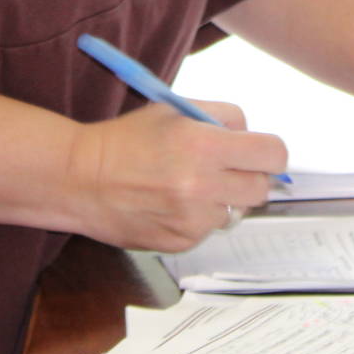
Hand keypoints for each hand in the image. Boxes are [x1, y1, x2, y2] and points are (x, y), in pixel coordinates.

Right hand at [63, 100, 287, 251]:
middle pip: (261, 188)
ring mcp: (193, 219)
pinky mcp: (181, 242)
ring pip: (235, 210)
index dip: (270, 152)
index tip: (260, 152)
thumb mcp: (173, 110)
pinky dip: (197, 218)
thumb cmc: (126, 140)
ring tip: (187, 186)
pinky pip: (208, 229)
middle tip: (226, 168)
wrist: (81, 180)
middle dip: (249, 176)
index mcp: (204, 145)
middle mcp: (203, 186)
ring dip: (221, 199)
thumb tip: (252, 135)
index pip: (272, 154)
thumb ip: (220, 118)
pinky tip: (169, 204)